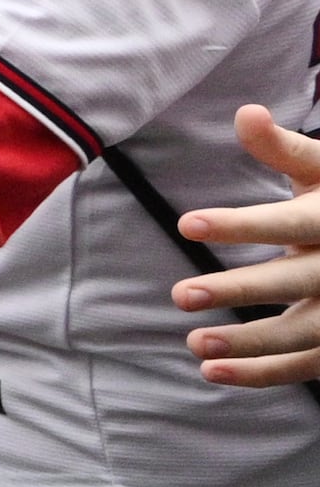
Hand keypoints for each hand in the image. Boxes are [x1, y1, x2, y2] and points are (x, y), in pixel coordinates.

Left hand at [171, 105, 319, 382]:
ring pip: (302, 334)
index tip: (185, 224)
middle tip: (180, 294)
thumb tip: (246, 112)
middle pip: (293, 282)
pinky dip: (264, 374)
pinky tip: (215, 373)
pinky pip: (307, 365)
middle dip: (238, 290)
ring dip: (249, 345)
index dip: (240, 225)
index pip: (287, 222)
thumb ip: (282, 148)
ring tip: (194, 344)